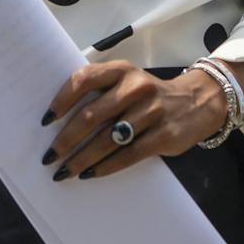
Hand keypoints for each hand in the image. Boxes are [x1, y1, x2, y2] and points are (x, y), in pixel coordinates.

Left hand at [42, 60, 227, 180]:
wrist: (197, 101)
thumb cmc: (148, 94)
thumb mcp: (126, 81)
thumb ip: (100, 91)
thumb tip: (60, 117)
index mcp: (120, 70)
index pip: (83, 80)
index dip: (62, 100)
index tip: (46, 120)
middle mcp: (135, 87)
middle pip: (92, 115)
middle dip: (66, 139)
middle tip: (50, 156)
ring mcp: (151, 111)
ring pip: (108, 139)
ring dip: (83, 158)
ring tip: (66, 170)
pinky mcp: (164, 135)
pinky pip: (129, 155)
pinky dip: (106, 166)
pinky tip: (91, 174)